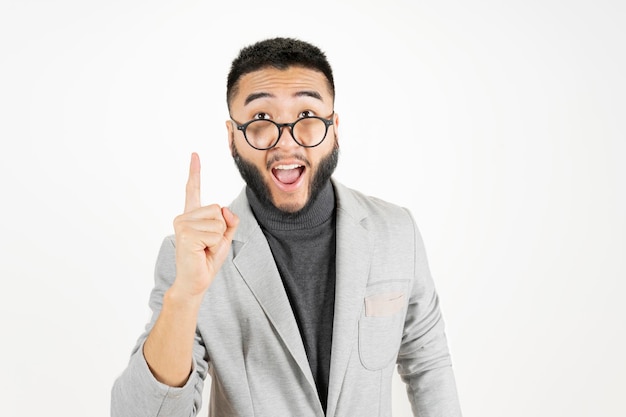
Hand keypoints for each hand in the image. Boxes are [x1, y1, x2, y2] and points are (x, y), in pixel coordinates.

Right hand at [171, 152, 238, 297]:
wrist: (196, 282)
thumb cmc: (207, 260)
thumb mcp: (224, 238)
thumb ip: (229, 221)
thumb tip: (225, 209)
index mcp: (192, 215)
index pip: (194, 189)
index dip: (195, 172)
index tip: (195, 154)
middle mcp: (184, 217)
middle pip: (218, 209)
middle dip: (221, 230)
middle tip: (207, 245)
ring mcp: (183, 224)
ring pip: (218, 221)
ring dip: (217, 239)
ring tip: (204, 249)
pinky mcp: (186, 234)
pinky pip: (215, 232)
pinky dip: (214, 245)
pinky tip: (201, 252)